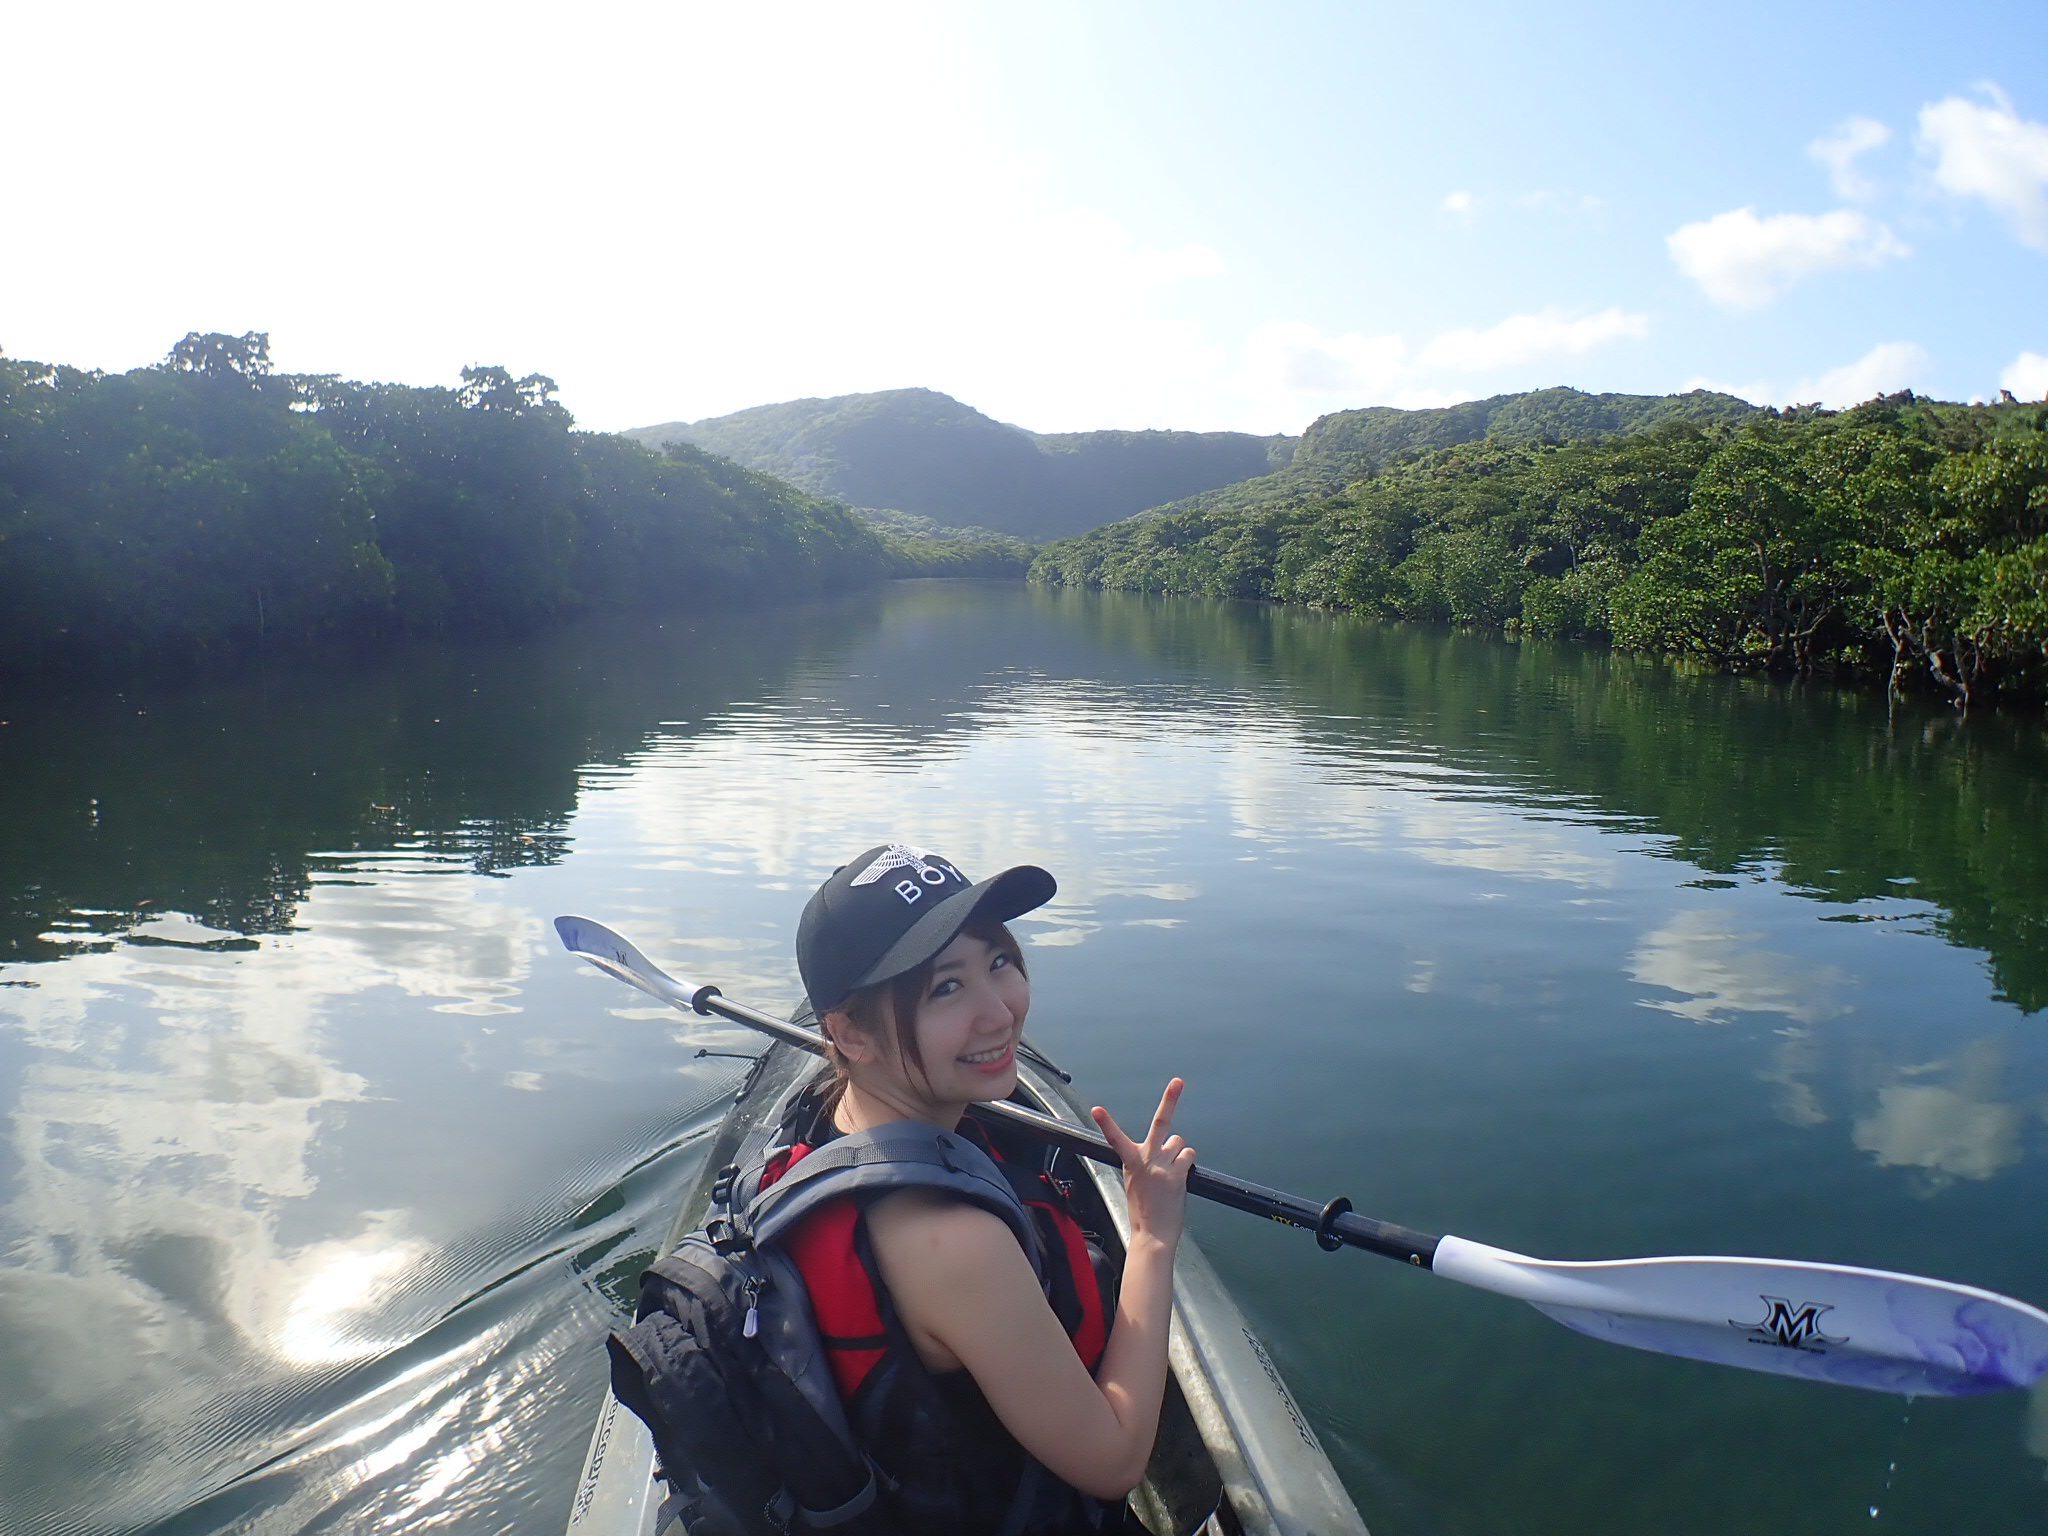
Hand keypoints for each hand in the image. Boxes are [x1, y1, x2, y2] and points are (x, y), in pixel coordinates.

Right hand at [1092, 1078, 1195, 1249]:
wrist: (1153, 1235)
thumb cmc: (1144, 1210)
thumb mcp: (1135, 1181)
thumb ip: (1147, 1161)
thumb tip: (1168, 1147)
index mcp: (1130, 1162)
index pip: (1115, 1138)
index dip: (1106, 1123)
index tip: (1097, 1110)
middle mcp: (1147, 1159)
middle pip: (1161, 1123)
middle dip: (1170, 1099)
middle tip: (1178, 1082)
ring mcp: (1164, 1166)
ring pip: (1180, 1143)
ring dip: (1179, 1153)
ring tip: (1172, 1172)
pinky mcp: (1178, 1175)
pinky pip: (1189, 1156)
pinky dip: (1187, 1163)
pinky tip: (1180, 1178)